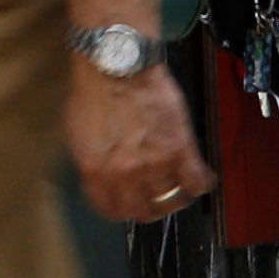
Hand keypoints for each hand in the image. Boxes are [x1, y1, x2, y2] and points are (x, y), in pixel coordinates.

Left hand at [66, 39, 214, 223]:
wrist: (119, 66)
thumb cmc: (94, 91)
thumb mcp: (78, 133)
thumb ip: (92, 161)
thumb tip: (100, 177)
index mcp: (95, 171)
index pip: (109, 209)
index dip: (119, 209)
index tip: (125, 205)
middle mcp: (124, 175)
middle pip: (142, 211)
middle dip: (146, 209)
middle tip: (152, 200)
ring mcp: (155, 165)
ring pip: (171, 201)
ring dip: (174, 198)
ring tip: (176, 189)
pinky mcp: (182, 151)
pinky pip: (197, 183)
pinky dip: (200, 184)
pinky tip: (198, 178)